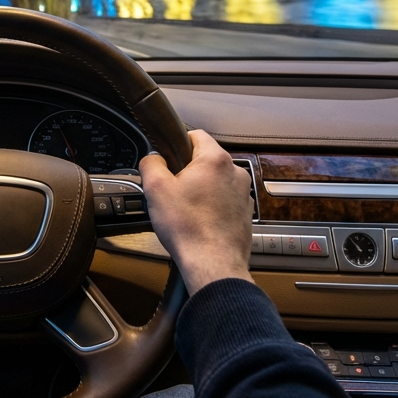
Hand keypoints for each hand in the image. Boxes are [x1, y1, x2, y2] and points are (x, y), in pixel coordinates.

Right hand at [140, 130, 253, 294]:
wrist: (213, 263)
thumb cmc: (188, 227)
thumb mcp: (156, 189)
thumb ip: (151, 163)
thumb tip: (152, 158)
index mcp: (215, 159)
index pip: (196, 135)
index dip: (177, 144)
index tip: (168, 159)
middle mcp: (235, 172)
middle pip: (206, 160)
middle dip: (188, 171)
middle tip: (172, 190)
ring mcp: (244, 193)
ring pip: (216, 181)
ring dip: (201, 189)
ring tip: (185, 210)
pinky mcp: (246, 213)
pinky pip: (225, 200)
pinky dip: (213, 206)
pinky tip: (199, 221)